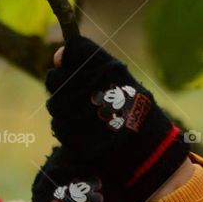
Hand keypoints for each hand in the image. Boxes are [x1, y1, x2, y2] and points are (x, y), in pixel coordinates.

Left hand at [46, 34, 188, 201]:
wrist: (148, 151)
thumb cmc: (136, 112)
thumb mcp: (122, 80)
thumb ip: (91, 64)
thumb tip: (57, 55)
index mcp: (108, 69)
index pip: (74, 50)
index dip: (70, 56)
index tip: (71, 62)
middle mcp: (91, 88)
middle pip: (56, 76)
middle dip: (62, 83)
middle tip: (77, 92)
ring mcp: (79, 113)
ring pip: (54, 102)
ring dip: (63, 106)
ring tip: (83, 112)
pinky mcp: (72, 135)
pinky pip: (57, 124)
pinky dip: (66, 125)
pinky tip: (82, 127)